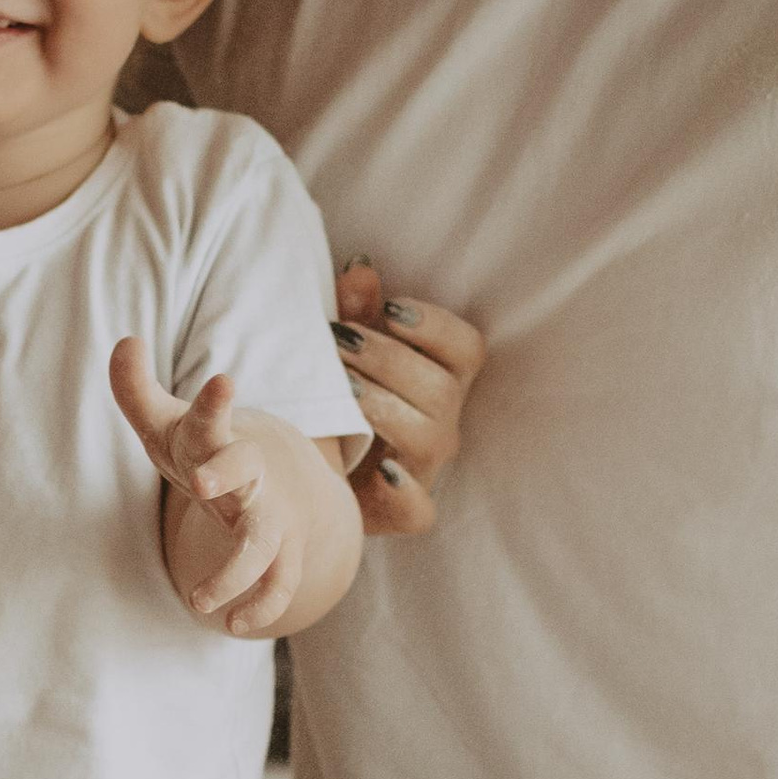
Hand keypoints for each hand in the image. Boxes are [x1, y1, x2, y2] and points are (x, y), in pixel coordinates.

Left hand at [110, 339, 317, 638]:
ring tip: (199, 603)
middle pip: (245, 470)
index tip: (223, 382)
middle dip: (227, 472)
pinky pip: (280, 583)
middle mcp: (249, 475)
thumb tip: (125, 342)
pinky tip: (233, 626)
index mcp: (216, 438)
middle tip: (201, 483)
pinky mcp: (282, 553)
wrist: (277, 481)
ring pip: (262, 543)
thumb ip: (138, 389)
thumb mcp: (167, 424)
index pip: (212, 417)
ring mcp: (269, 515)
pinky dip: (262, 606)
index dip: (215, 402)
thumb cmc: (205, 450)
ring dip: (236, 572)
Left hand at [331, 256, 483, 533]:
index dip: (435, 327)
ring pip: (430, 438)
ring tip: (340, 386)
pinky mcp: (403, 510)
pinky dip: (403, 492)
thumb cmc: (340, 400)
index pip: (466, 349)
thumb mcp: (345, 351)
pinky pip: (418, 510)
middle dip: (389, 359)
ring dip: (384, 407)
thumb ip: (355, 312)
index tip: (390, 310)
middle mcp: (442, 423)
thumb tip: (359, 268)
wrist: (311, 471)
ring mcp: (425, 468)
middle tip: (339, 341)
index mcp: (440, 379)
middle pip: (442, 389)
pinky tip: (378, 467)